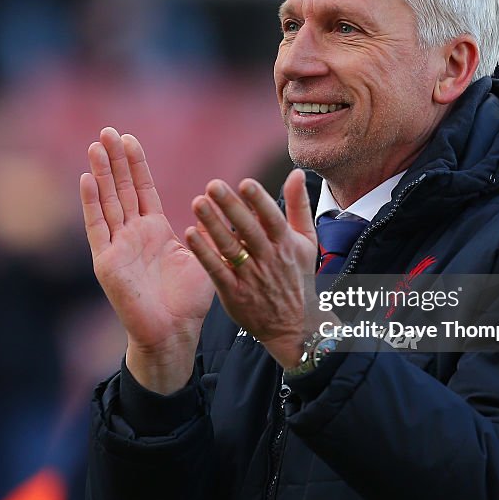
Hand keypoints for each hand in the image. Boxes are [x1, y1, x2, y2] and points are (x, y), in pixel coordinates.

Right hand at [80, 128, 214, 393]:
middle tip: (106, 130)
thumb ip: (209, 228)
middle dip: (115, 160)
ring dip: (101, 173)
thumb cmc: (189, 301)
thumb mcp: (204, 255)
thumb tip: (223, 204)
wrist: (174, 333)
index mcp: (155, 230)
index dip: (135, 164)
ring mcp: (117, 246)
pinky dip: (91, 203)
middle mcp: (132, 234)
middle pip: (121, 189)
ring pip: (107, 201)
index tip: (129, 138)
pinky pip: (97, 227)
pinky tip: (87, 179)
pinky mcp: (106, 262)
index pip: (142, 189)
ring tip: (95, 145)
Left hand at [184, 169, 329, 368]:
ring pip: (230, 248)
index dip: (259, 201)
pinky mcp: (234, 294)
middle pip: (248, 230)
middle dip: (231, 207)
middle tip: (213, 185)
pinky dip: (204, 254)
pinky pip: (217, 271)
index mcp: (286, 244)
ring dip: (213, 225)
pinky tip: (191, 235)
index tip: (245, 183)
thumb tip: (296, 173)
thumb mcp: (307, 241)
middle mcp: (269, 259)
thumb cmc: (298, 277)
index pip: (272, 218)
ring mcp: (251, 277)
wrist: (294, 326)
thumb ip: (299, 206)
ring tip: (198, 203)